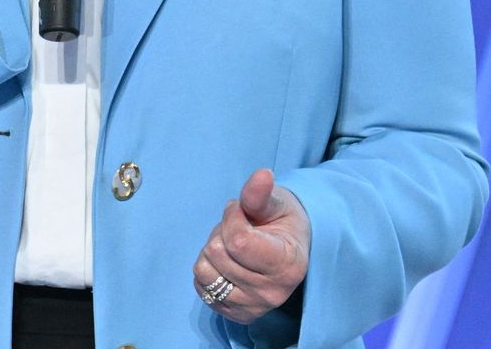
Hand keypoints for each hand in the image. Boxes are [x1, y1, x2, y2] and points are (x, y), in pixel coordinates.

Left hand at [192, 168, 310, 323]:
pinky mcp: (237, 315)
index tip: (239, 208)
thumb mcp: (275, 203)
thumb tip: (262, 174)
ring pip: (204, 271)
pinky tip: (226, 263)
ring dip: (211, 252)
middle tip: (238, 228)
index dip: (231, 217)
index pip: (238, 242)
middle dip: (221, 232)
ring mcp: (253, 308)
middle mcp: (272, 293)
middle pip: (217, 254)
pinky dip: (208, 270)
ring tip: (231, 245)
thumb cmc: (282, 222)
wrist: (289, 250)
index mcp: (287, 264)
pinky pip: (201, 288)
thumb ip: (260, 194)